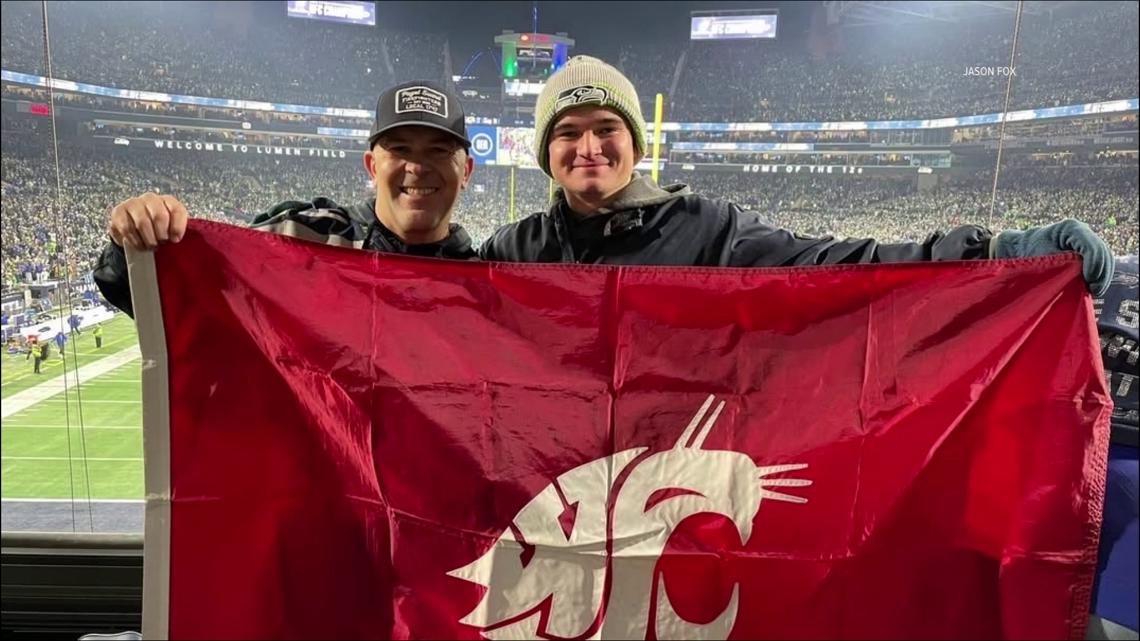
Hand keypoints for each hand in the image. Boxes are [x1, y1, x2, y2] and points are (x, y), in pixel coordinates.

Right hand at [108, 192, 188, 250]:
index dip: (177, 228)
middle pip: (159, 216)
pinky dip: (135, 241)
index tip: (175, 240)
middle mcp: (151, 198)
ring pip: (143, 223)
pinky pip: (128, 228)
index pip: (177, 210)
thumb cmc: (156, 231)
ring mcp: (133, 203)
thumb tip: (176, 239)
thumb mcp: (171, 230)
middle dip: (161, 235)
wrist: (134, 232)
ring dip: (148, 240)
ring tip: (150, 246)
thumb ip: (177, 231)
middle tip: (160, 244)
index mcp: (168, 201)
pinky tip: (140, 245)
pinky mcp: (119, 212)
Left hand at [994, 218, 1114, 296]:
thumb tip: (1081, 275)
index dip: (1093, 264)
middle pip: (1102, 252)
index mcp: (1070, 228)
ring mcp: (1087, 241)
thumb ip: (1063, 264)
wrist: (1023, 252)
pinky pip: (1102, 264)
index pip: (1091, 246)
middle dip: (1101, 273)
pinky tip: (1093, 288)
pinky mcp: (1089, 252)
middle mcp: (1082, 232)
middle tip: (1094, 290)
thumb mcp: (1042, 260)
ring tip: (1094, 291)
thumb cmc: (1029, 256)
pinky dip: (1100, 276)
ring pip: (1105, 259)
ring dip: (1102, 276)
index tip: (1088, 280)